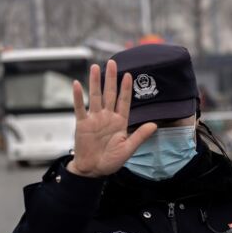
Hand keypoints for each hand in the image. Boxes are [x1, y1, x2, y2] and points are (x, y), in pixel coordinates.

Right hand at [67, 60, 157, 177]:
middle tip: (113, 62)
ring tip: (95, 67)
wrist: (93, 170)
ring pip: (95, 96)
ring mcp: (94, 119)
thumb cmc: (111, 161)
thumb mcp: (128, 149)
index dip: (126, 88)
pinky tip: (77, 84)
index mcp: (120, 122)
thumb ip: (140, 136)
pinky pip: (80, 108)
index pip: (124, 101)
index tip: (129, 75)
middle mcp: (107, 117)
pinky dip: (78, 96)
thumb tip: (154, 125)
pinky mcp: (82, 124)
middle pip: (110, 94)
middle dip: (111, 78)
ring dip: (95, 82)